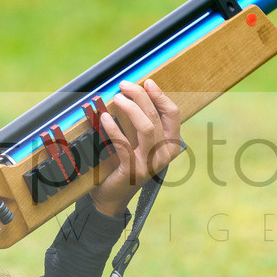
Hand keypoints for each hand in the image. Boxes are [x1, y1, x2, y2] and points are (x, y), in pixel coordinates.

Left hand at [89, 78, 182, 217]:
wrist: (112, 195)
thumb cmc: (126, 162)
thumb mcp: (140, 142)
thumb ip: (144, 121)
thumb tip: (137, 92)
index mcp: (172, 144)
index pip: (172, 113)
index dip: (160, 95)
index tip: (147, 82)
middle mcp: (165, 154)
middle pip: (157, 116)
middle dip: (140, 96)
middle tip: (124, 85)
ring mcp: (151, 164)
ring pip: (146, 127)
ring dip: (131, 108)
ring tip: (117, 98)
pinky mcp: (133, 171)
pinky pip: (124, 144)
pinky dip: (113, 128)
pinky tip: (104, 118)